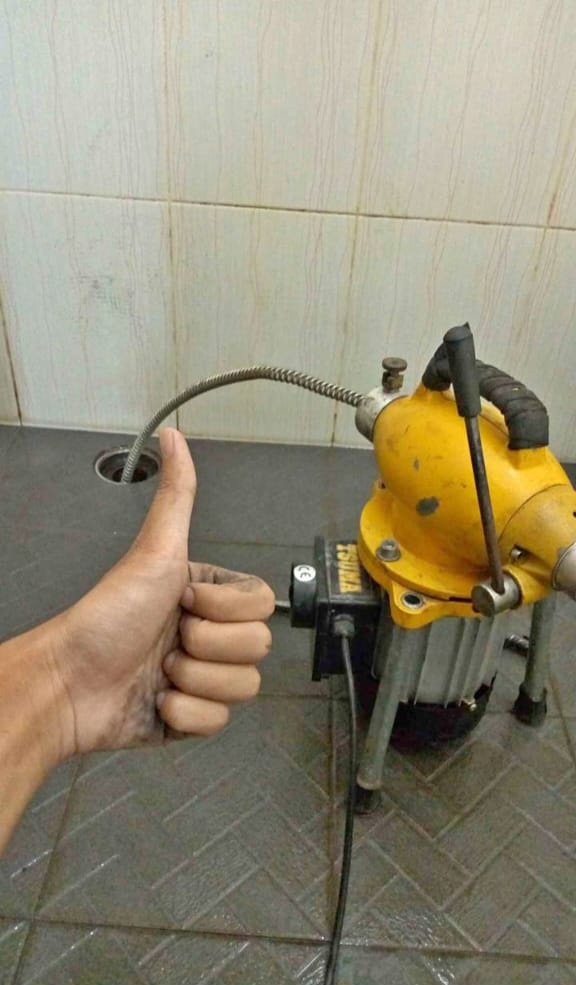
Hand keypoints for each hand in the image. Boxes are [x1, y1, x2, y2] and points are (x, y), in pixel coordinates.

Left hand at [50, 428, 274, 756]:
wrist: (70, 684)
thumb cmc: (106, 617)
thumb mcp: (153, 552)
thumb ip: (176, 496)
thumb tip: (175, 437)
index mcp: (207, 596)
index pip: (262, 605)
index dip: (226, 609)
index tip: (186, 600)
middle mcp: (208, 635)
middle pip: (258, 648)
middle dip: (207, 646)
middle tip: (169, 637)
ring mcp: (202, 677)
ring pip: (244, 687)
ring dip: (195, 681)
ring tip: (160, 669)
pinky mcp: (191, 716)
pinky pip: (220, 722)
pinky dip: (186, 713)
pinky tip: (157, 698)